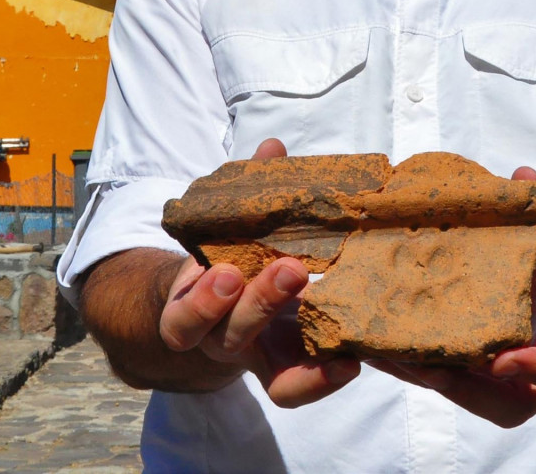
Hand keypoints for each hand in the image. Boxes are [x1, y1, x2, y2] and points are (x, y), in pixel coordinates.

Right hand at [158, 138, 360, 406]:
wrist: (224, 317)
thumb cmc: (230, 262)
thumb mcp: (230, 231)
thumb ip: (248, 193)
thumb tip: (273, 147)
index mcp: (196, 308)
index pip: (185, 316)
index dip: (204, 301)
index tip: (227, 270)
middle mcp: (223, 342)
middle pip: (231, 336)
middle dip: (260, 303)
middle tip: (291, 269)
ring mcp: (261, 363)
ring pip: (270, 373)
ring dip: (304, 348)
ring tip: (336, 317)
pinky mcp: (292, 372)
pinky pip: (300, 388)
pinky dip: (323, 380)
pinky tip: (351, 360)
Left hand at [371, 165, 535, 427]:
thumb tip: (524, 177)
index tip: (503, 359)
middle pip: (508, 405)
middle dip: (465, 387)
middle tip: (429, 367)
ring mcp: (507, 386)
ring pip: (471, 398)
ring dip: (429, 380)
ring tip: (388, 355)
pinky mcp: (478, 380)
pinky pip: (450, 383)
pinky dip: (415, 369)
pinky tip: (377, 349)